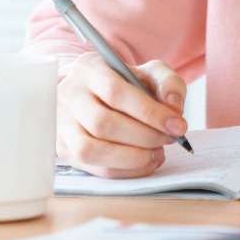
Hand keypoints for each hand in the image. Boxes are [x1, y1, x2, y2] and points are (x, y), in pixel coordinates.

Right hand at [56, 52, 188, 177]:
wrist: (96, 93)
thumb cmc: (127, 83)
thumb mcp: (150, 72)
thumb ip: (169, 83)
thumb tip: (174, 108)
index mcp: (89, 69)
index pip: (115, 92)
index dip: (149, 112)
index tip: (178, 125)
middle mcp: (69, 96)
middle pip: (103, 123)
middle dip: (143, 136)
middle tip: (169, 139)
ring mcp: (61, 124)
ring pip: (91, 150)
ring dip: (131, 158)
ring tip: (157, 153)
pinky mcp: (64, 149)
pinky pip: (92, 167)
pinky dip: (123, 170)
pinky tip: (145, 163)